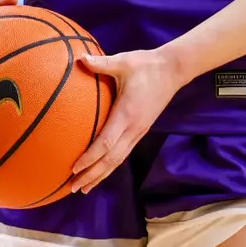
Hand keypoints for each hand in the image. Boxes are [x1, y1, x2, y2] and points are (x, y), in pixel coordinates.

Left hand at [69, 48, 184, 194]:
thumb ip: (101, 63)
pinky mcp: (141, 131)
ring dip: (100, 175)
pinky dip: (110, 166)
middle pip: (111, 160)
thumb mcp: (123, 61)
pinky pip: (123, 154)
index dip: (90, 158)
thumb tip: (79, 58)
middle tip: (72, 187)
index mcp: (126, 114)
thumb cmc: (146, 65)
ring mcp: (138, 131)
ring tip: (84, 188)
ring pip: (118, 161)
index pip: (106, 142)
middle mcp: (133, 128)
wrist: (173, 70)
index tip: (74, 168)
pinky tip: (100, 172)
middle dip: (92, 175)